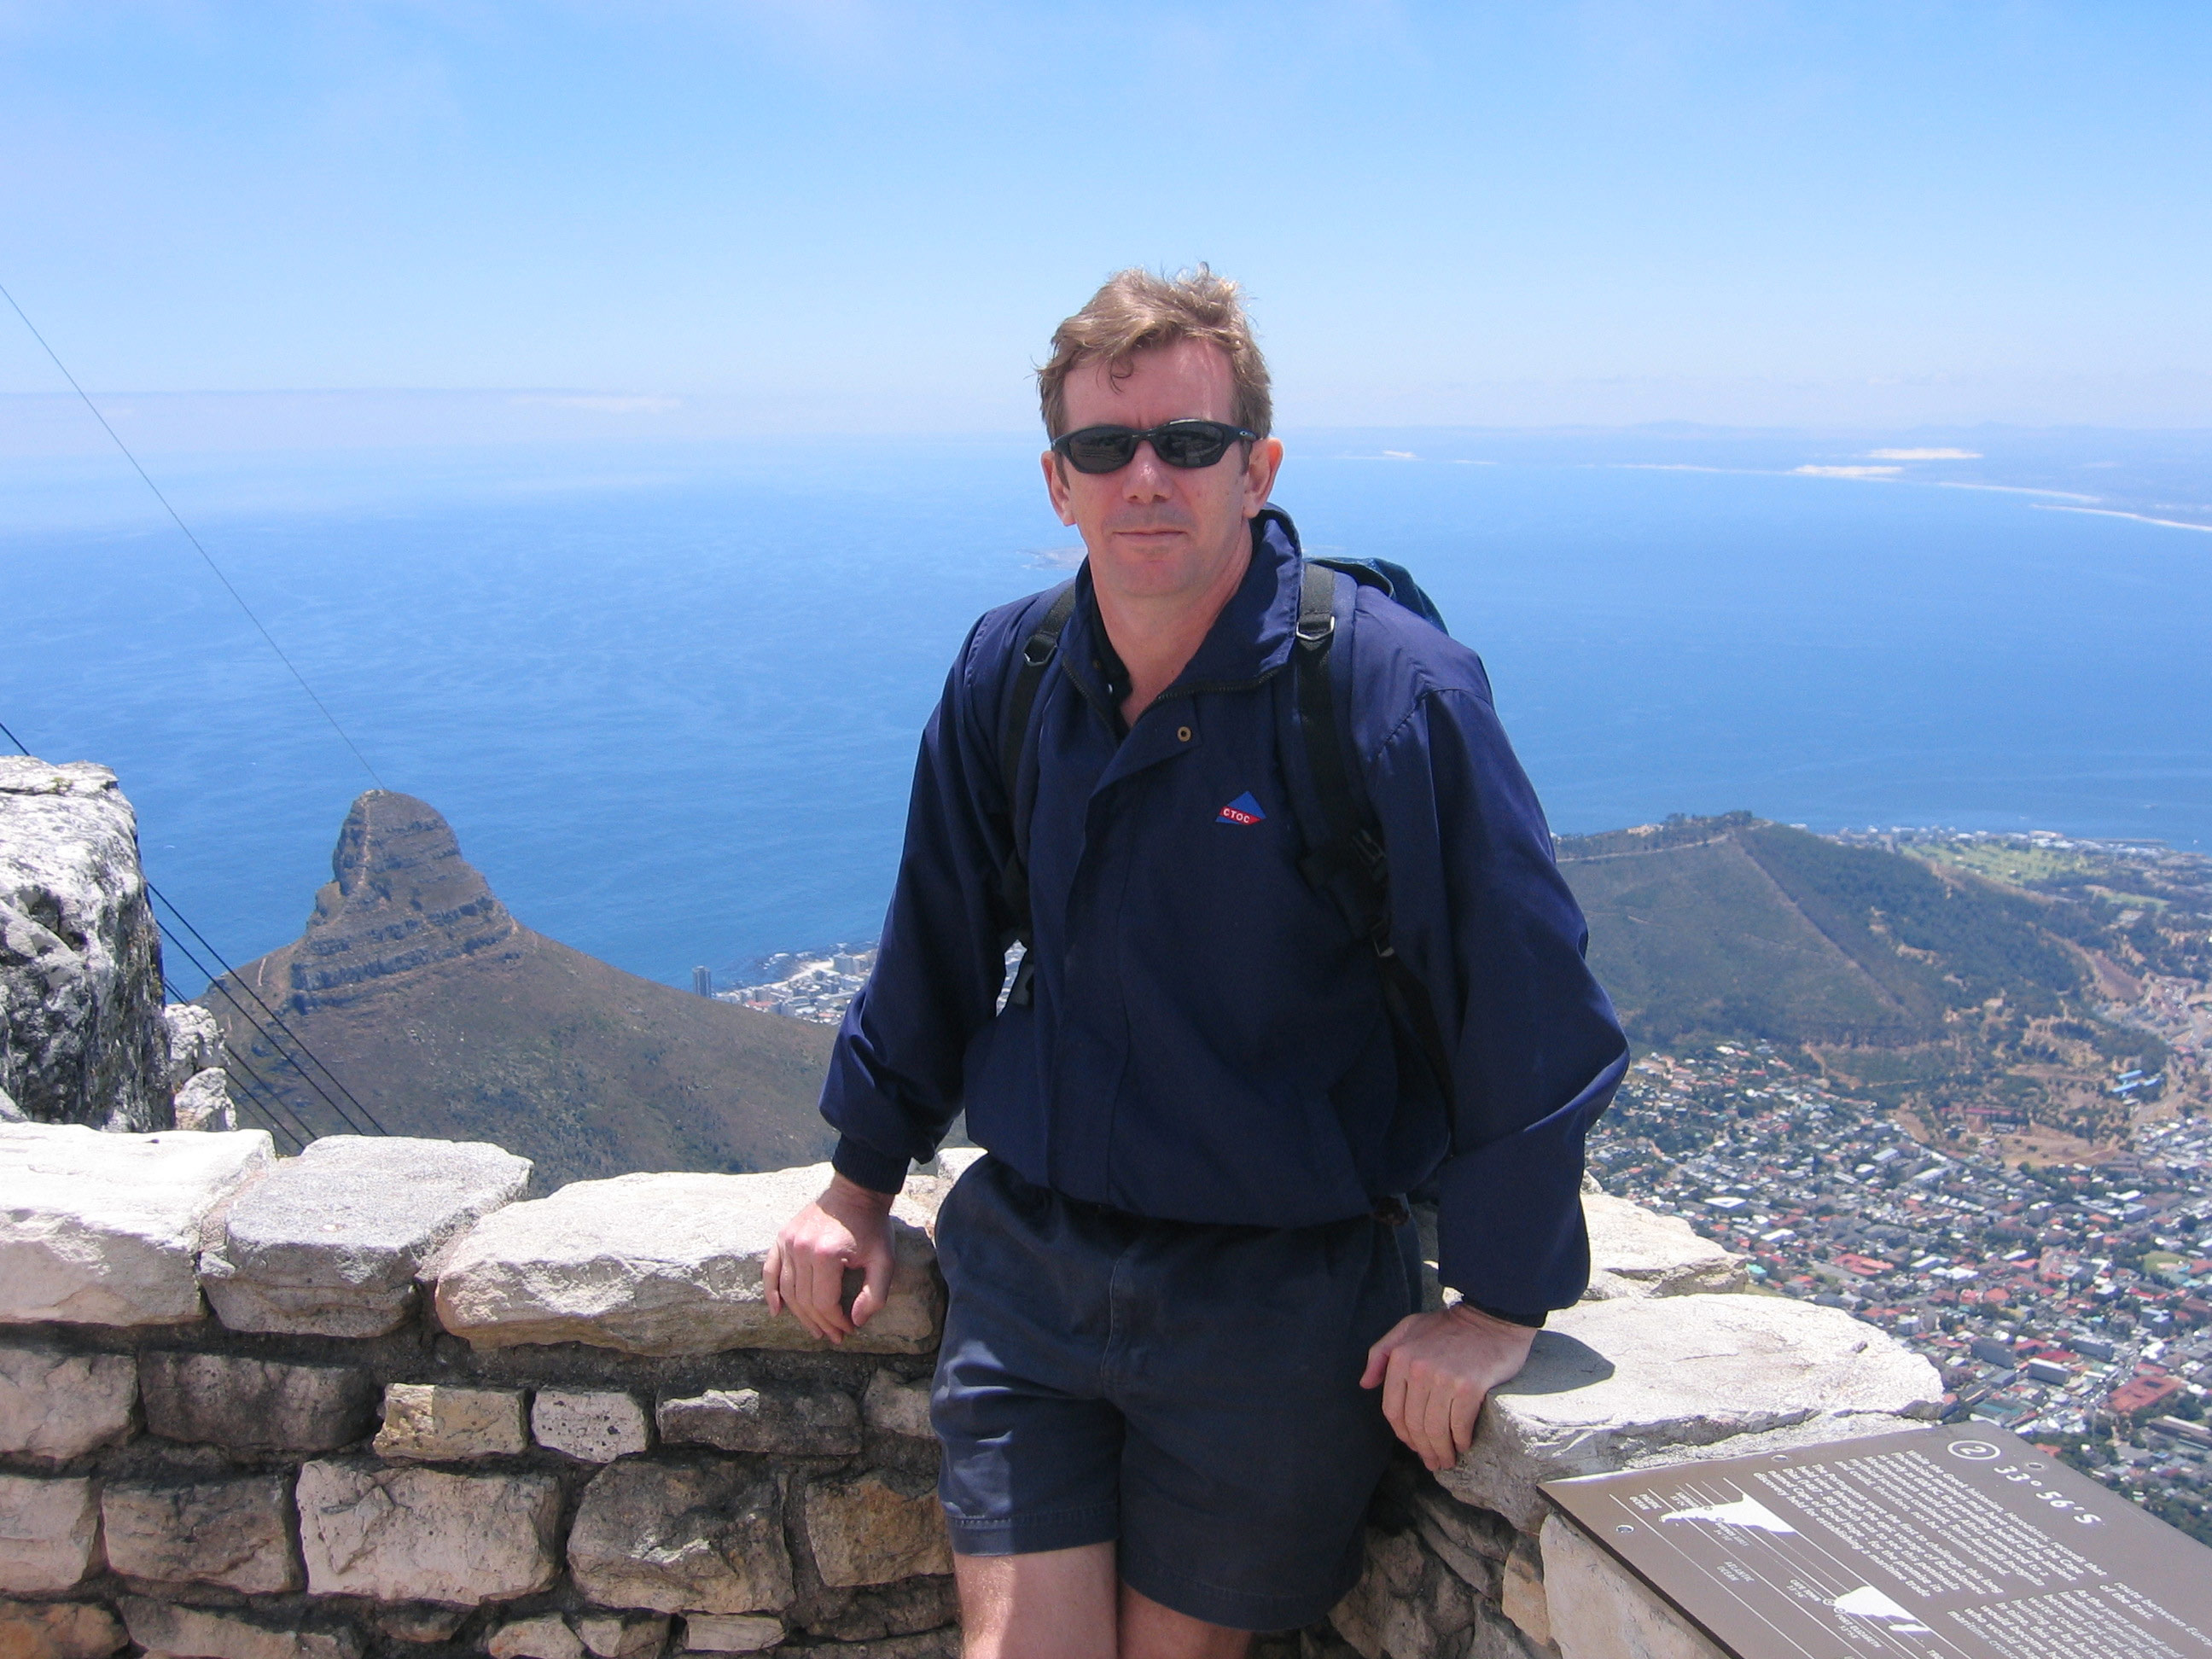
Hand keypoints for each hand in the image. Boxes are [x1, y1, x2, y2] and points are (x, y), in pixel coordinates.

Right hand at [763, 1174, 897, 1343]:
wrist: (856, 1192)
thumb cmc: (871, 1227)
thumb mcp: (884, 1260)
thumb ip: (875, 1294)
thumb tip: (857, 1322)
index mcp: (827, 1255)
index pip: (824, 1303)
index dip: (837, 1322)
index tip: (850, 1329)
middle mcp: (802, 1249)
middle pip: (804, 1300)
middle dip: (820, 1323)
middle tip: (834, 1336)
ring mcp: (788, 1242)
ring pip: (787, 1290)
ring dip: (800, 1315)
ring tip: (815, 1329)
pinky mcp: (782, 1237)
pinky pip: (770, 1270)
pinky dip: (770, 1292)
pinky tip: (776, 1311)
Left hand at [1360, 1302, 1538, 1472]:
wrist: (1490, 1317)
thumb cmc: (1448, 1326)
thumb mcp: (1407, 1328)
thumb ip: (1381, 1353)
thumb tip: (1365, 1384)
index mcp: (1400, 1358)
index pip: (1393, 1410)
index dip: (1402, 1434)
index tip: (1412, 1444)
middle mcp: (1419, 1370)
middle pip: (1414, 1424)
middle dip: (1422, 1449)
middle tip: (1432, 1461)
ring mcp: (1444, 1379)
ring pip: (1435, 1429)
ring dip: (1441, 1451)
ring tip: (1446, 1460)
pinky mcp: (1469, 1388)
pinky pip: (1459, 1425)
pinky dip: (1460, 1440)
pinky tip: (1463, 1445)